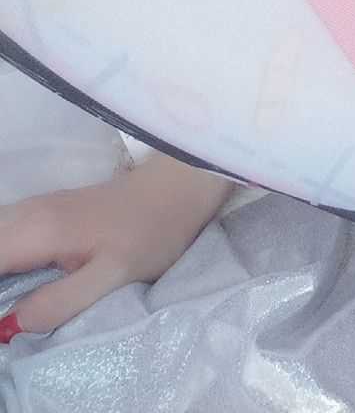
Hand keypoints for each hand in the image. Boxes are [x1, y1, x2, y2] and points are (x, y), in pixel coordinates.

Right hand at [0, 160, 235, 337]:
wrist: (181, 184)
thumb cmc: (153, 230)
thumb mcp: (112, 276)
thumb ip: (59, 302)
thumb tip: (8, 326)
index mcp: (39, 230)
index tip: (5, 317)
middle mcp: (30, 212)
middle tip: (9, 310)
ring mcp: (38, 207)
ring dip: (0, 266)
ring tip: (13, 295)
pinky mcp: (48, 210)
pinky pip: (7, 231)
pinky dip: (4, 255)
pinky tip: (15, 279)